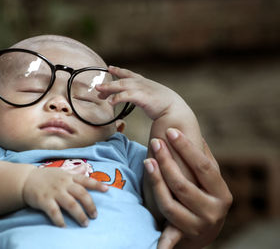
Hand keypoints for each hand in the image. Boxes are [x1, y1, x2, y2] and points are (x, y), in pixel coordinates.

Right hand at [23, 167, 108, 227]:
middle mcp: (63, 184)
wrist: (25, 180)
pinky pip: (54, 212)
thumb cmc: (46, 176)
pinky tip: (64, 227)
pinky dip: (60, 220)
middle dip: (90, 205)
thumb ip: (74, 172)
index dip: (97, 185)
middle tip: (95, 216)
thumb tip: (86, 167)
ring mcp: (54, 192)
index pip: (86, 180)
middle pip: (81, 194)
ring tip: (85, 223)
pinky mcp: (44, 200)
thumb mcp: (61, 171)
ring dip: (80, 215)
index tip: (107, 189)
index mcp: (68, 177)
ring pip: (71, 204)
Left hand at [96, 66, 185, 119]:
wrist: (176, 110)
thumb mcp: (153, 97)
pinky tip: (110, 102)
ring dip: (109, 88)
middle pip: (121, 81)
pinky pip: (127, 96)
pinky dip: (117, 97)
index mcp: (144, 82)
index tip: (110, 67)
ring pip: (121, 86)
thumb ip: (145, 97)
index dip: (119, 70)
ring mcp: (142, 89)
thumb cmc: (167, 106)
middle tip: (97, 88)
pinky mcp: (143, 97)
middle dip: (108, 84)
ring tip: (99, 92)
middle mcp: (142, 83)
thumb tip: (141, 101)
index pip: (129, 74)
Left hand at [144, 128, 232, 248]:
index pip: (204, 167)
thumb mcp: (210, 179)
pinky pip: (170, 237)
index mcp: (222, 193)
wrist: (206, 231)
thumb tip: (192, 131)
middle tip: (155, 142)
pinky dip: (164, 241)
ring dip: (156, 181)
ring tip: (147, 160)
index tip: (171, 131)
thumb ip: (203, 158)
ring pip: (170, 202)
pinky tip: (154, 242)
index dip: (187, 148)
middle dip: (167, 162)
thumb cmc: (205, 195)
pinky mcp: (183, 235)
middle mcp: (213, 211)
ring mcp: (198, 225)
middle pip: (183, 184)